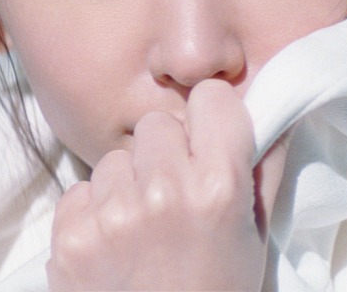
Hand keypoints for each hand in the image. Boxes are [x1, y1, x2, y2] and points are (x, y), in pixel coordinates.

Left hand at [47, 79, 287, 290]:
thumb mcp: (254, 239)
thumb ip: (264, 170)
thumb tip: (275, 108)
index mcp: (218, 189)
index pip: (210, 99)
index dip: (212, 119)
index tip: (209, 140)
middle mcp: (163, 192)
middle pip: (155, 124)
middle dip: (164, 152)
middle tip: (172, 195)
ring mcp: (111, 215)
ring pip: (114, 159)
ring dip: (126, 185)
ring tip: (141, 229)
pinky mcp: (71, 235)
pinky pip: (80, 191)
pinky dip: (93, 214)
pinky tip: (113, 247)